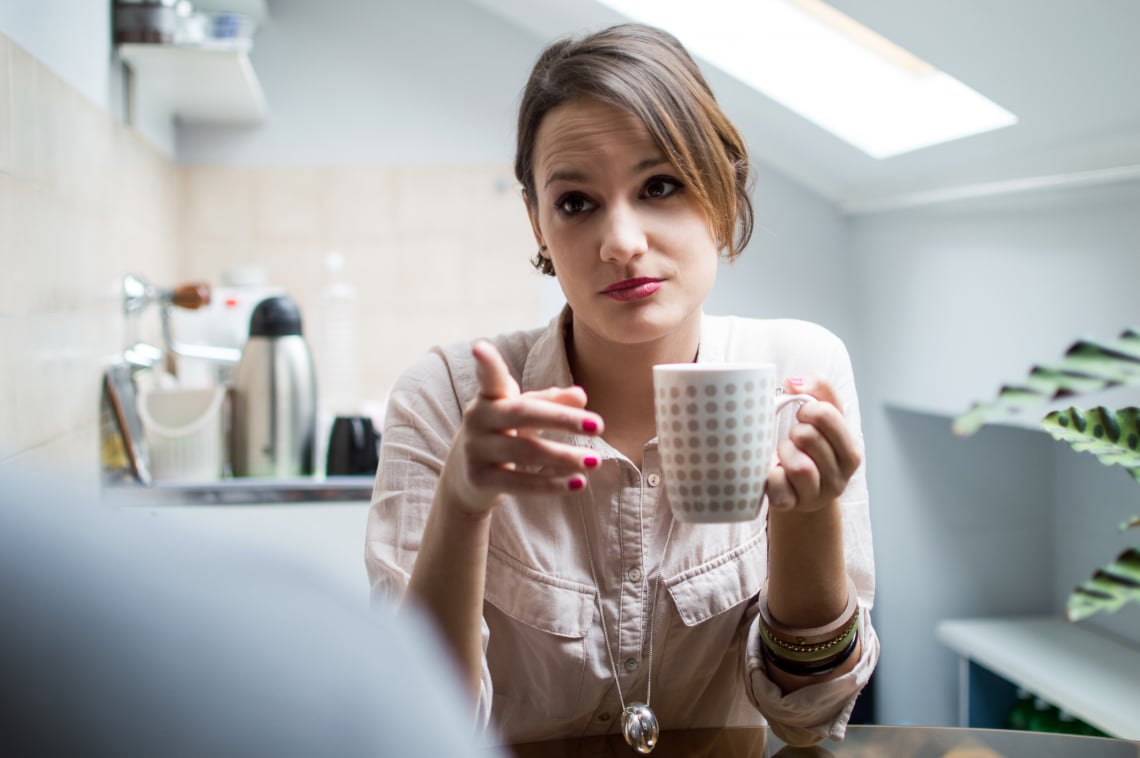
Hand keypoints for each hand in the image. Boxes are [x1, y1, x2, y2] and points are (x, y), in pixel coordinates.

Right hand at [440, 340, 604, 515]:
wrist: (467, 477)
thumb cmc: (503, 434)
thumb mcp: (523, 414)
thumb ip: (550, 402)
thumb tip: (581, 395)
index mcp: (490, 397)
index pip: (490, 377)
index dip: (486, 363)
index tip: (480, 347)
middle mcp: (478, 419)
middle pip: (523, 414)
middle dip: (563, 418)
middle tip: (599, 425)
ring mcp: (476, 450)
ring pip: (526, 451)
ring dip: (565, 457)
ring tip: (595, 460)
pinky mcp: (480, 479)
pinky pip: (520, 483)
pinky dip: (552, 484)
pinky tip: (578, 483)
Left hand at [764, 376, 861, 513]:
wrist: (799, 491)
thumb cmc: (811, 448)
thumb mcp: (822, 418)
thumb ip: (818, 390)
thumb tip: (794, 382)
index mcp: (850, 451)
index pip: (830, 416)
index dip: (809, 409)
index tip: (803, 414)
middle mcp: (839, 477)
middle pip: (809, 437)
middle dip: (795, 431)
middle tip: (794, 437)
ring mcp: (817, 495)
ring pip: (799, 466)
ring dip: (784, 452)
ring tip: (785, 454)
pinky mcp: (792, 505)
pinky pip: (779, 488)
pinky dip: (771, 476)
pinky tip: (776, 472)